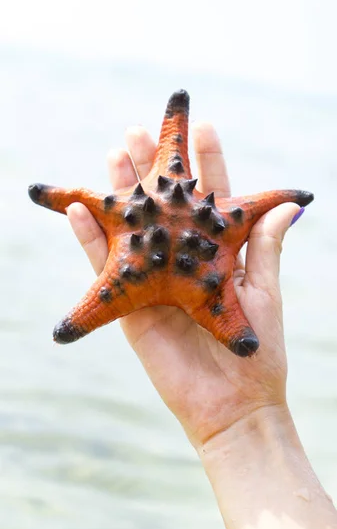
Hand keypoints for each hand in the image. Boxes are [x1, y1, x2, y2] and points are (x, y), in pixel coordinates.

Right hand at [67, 123, 300, 447]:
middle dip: (154, 166)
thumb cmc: (257, 349)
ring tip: (112, 153)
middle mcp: (183, 256)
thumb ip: (266, 247)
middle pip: (165, 203)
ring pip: (132, 224)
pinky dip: (89, 236)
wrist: (233, 402)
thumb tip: (290, 207)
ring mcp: (154, 276)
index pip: (211, 196)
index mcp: (217, 251)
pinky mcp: (131, 301)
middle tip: (138, 131)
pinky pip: (104, 264)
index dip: (207, 163)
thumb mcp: (264, 291)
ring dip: (122, 190)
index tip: (202, 126)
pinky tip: (81, 206)